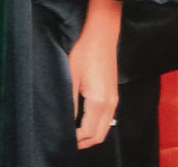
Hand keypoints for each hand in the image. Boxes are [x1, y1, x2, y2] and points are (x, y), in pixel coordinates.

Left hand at [67, 0, 121, 148]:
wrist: (101, 36)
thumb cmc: (85, 52)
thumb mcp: (72, 76)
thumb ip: (70, 102)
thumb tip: (65, 121)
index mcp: (98, 102)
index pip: (88, 132)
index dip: (76, 140)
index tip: (63, 138)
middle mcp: (110, 104)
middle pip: (100, 135)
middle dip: (85, 141)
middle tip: (69, 140)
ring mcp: (114, 99)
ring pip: (105, 127)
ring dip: (92, 134)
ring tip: (75, 132)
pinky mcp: (114, 93)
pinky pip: (108, 118)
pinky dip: (98, 124)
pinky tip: (85, 119)